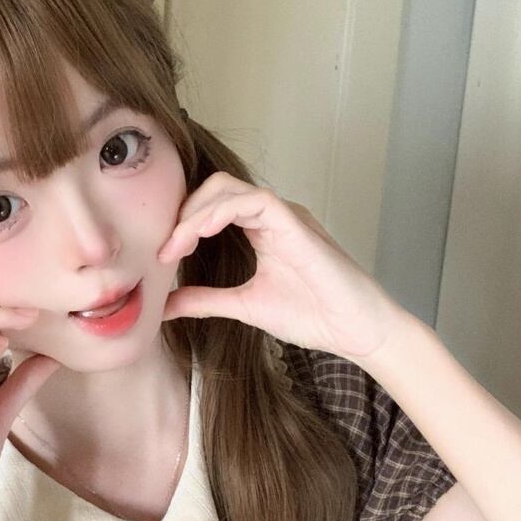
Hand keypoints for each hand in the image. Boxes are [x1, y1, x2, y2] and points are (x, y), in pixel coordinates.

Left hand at [157, 171, 410, 366]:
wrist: (357, 332)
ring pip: (229, 189)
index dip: (183, 223)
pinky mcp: (296, 223)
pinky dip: (221, 211)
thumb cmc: (313, 315)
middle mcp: (272, 215)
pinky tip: (201, 233)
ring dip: (195, 213)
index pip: (213, 205)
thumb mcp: (244, 305)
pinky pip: (253, 201)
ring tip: (176, 245)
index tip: (163, 255)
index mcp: (261, 228)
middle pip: (216, 188)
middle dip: (184, 213)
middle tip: (165, 249)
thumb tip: (164, 306)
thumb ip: (205, 300)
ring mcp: (285, 216)